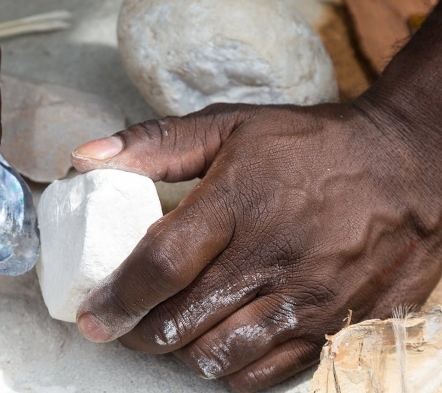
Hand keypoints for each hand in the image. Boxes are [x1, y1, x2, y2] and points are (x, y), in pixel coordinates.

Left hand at [70, 99, 441, 390]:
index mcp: (236, 204)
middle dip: (138, 333)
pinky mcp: (336, 324)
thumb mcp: (230, 125)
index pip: (160, 267)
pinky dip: (232, 369)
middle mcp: (270, 258)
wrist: (407, 165)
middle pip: (181, 322)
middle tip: (124, 323)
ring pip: (219, 356)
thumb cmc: (310, 144)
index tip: (92, 315)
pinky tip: (221, 343)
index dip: (117, 299)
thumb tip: (84, 156)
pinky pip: (268, 373)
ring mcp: (306, 299)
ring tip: (172, 331)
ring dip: (182, 352)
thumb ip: (155, 142)